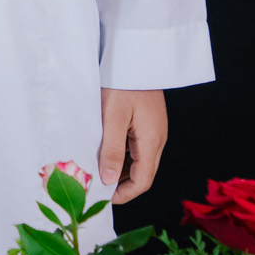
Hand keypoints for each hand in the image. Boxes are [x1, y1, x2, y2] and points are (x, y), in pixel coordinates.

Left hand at [98, 87, 167, 205]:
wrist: (135, 55)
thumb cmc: (123, 83)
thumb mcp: (113, 117)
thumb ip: (111, 150)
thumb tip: (108, 180)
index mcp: (152, 140)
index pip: (143, 181)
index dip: (124, 194)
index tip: (104, 198)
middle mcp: (157, 138)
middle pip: (143, 173)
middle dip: (121, 184)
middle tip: (97, 187)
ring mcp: (154, 130)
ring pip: (139, 160)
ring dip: (121, 169)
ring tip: (97, 170)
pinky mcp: (147, 121)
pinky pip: (137, 146)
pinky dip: (123, 154)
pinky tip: (105, 151)